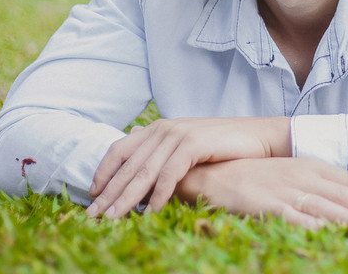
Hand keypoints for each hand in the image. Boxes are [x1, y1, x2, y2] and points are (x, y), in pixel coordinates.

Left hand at [86, 116, 289, 218]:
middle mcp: (163, 128)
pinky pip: (169, 173)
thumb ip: (161, 151)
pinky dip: (158, 194)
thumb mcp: (186, 146)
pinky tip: (150, 211)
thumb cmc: (221, 145)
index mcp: (158, 128)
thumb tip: (138, 157)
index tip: (91, 194)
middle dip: (109, 193)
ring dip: (127, 198)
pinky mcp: (193, 144)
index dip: (104, 172)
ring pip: (144, 171)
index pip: (120, 150)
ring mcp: (178, 134)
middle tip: (94, 215)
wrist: (256, 136)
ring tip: (114, 218)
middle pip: (128, 165)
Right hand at [177, 157, 347, 229]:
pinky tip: (329, 236)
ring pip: (327, 208)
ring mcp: (286, 190)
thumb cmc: (256, 177)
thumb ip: (319, 187)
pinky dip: (313, 228)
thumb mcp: (292, 175)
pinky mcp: (267, 205)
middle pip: (347, 196)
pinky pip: (295, 219)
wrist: (212, 172)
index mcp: (313, 166)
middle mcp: (304, 175)